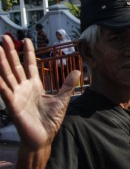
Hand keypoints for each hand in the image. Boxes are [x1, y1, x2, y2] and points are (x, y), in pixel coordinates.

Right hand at [0, 35, 78, 149]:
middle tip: (4, 37)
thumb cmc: (50, 120)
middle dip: (10, 52)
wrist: (43, 138)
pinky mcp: (12, 105)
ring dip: (2, 62)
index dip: (28, 52)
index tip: (26, 39)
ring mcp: (17, 95)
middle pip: (16, 66)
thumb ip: (67, 85)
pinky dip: (0, 82)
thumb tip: (77, 71)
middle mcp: (24, 88)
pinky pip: (4, 91)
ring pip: (7, 75)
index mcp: (35, 86)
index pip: (30, 65)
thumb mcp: (62, 99)